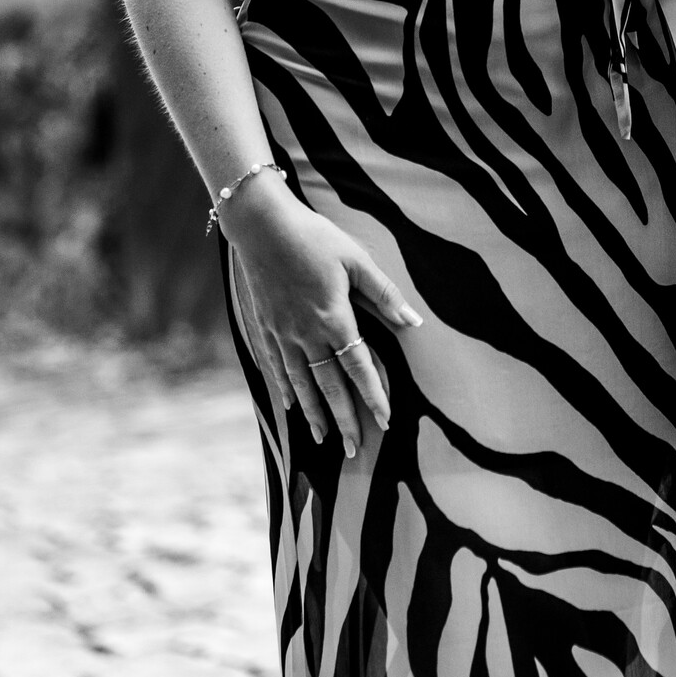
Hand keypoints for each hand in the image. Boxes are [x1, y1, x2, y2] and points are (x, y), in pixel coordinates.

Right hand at [222, 169, 420, 455]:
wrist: (262, 226)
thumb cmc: (314, 237)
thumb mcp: (356, 259)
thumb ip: (383, 293)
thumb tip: (413, 321)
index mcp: (334, 319)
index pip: (358, 368)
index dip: (373, 396)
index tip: (385, 421)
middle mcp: (307, 335)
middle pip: (329, 387)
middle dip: (344, 420)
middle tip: (353, 450)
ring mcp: (282, 334)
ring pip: (301, 384)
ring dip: (314, 414)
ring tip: (323, 438)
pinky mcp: (264, 327)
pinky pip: (276, 368)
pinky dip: (285, 390)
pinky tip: (290, 406)